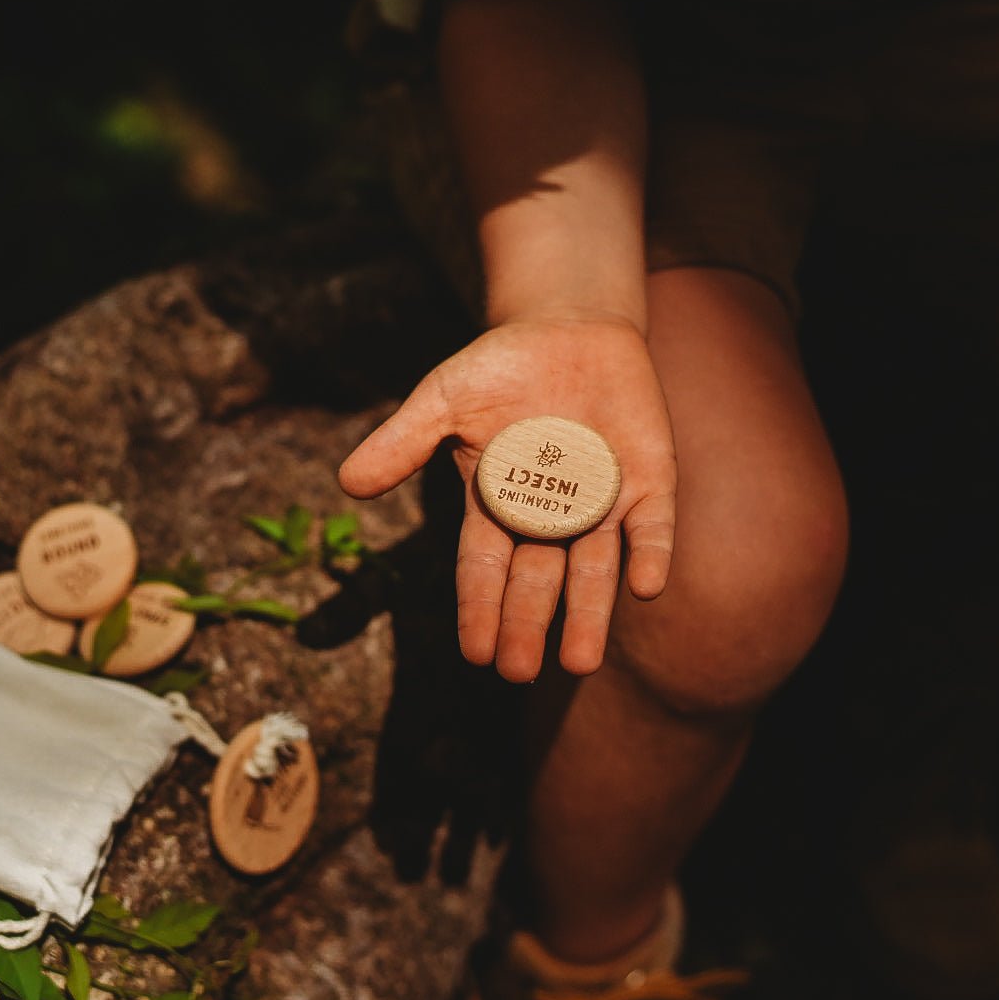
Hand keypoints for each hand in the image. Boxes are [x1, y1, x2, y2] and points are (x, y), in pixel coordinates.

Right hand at [339, 315, 676, 680]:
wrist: (570, 328)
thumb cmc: (499, 368)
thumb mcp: (443, 400)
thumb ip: (403, 443)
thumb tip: (347, 484)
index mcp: (497, 506)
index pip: (484, 568)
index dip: (480, 609)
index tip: (475, 653)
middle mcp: (549, 517)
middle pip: (537, 581)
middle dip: (526, 625)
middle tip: (517, 671)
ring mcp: (601, 503)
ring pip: (594, 571)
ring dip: (588, 614)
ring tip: (578, 663)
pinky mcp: (648, 482)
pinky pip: (651, 527)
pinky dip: (650, 554)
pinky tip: (644, 587)